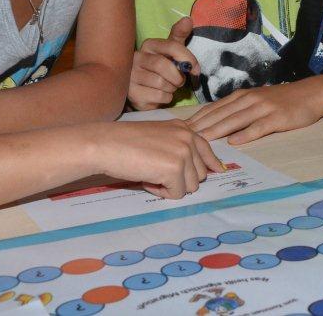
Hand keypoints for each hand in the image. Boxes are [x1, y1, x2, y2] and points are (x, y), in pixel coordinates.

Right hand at [92, 119, 221, 198]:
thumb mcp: (158, 137)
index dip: (210, 165)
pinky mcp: (175, 169)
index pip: (207, 150)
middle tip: (157, 173)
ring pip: (190, 186)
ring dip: (171, 187)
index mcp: (184, 129)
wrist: (106, 144)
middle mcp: (188, 139)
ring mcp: (183, 153)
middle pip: (200, 174)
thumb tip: (195, 171)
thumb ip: (177, 147)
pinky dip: (161, 193)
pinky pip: (177, 194)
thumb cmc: (124, 142)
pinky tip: (146, 180)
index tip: (217, 171)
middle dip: (181, 180)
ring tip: (150, 175)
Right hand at [129, 17, 198, 109]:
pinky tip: (160, 95)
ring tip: (168, 87)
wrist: (144, 89)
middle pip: (163, 65)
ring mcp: (131, 76)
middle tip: (180, 81)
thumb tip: (188, 19)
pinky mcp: (132, 94)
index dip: (188, 59)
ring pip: (161, 84)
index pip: (172, 46)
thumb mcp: (171, 50)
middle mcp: (136, 58)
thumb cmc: (162, 67)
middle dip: (178, 77)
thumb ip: (179, 35)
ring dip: (172, 88)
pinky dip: (166, 98)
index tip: (196, 70)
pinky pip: (158, 97)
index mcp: (148, 45)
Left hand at [187, 82, 322, 144]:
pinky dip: (246, 134)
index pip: (214, 108)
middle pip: (220, 114)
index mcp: (241, 96)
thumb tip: (215, 123)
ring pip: (235, 120)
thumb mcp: (256, 100)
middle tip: (182, 137)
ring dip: (217, 130)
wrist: (310, 94)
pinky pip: (259, 127)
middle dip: (200, 126)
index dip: (196, 119)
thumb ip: (237, 110)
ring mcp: (263, 108)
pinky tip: (234, 142)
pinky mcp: (276, 118)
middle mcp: (249, 100)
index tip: (180, 129)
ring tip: (201, 141)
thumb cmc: (282, 100)